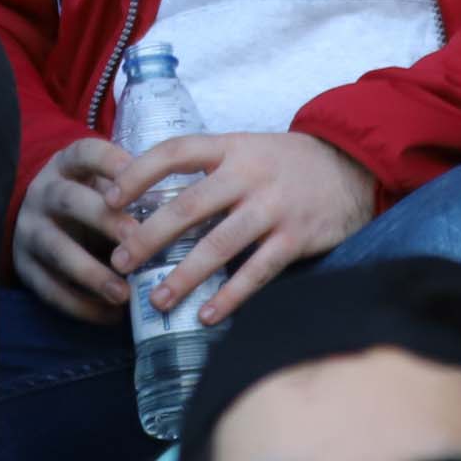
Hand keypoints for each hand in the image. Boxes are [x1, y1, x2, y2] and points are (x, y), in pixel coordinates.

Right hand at [13, 137, 133, 322]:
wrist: (38, 216)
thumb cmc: (88, 197)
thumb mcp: (101, 180)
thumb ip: (132, 189)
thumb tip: (183, 211)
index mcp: (66, 164)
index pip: (85, 153)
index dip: (109, 162)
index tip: (136, 171)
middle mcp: (44, 194)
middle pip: (70, 201)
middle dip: (104, 220)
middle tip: (136, 238)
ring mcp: (30, 231)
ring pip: (57, 249)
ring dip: (91, 273)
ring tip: (124, 293)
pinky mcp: (24, 267)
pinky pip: (49, 289)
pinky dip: (80, 305)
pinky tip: (109, 315)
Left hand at [103, 130, 376, 326]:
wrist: (352, 164)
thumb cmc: (286, 163)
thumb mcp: (247, 149)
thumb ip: (209, 170)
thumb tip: (151, 199)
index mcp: (231, 147)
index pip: (175, 151)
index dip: (138, 172)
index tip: (109, 197)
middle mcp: (249, 174)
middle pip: (190, 205)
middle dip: (149, 235)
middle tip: (120, 261)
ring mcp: (273, 206)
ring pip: (220, 244)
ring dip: (185, 275)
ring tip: (157, 299)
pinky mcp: (296, 237)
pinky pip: (257, 271)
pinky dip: (231, 296)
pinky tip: (207, 314)